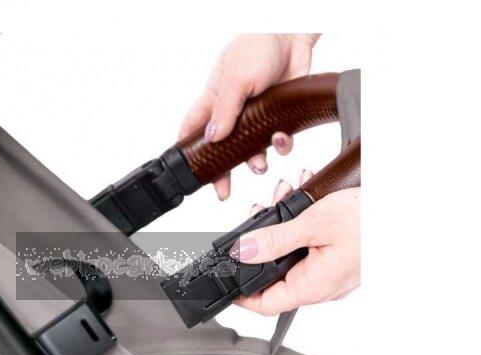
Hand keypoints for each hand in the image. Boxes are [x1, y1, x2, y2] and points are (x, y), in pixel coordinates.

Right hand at [178, 33, 319, 199]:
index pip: (193, 129)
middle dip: (222, 172)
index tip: (189, 173)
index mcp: (214, 101)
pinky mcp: (279, 116)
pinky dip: (281, 145)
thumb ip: (225, 110)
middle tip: (222, 192)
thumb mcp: (236, 79)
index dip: (188, 151)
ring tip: (259, 165)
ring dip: (256, 161)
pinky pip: (279, 140)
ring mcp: (256, 116)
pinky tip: (282, 140)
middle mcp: (233, 112)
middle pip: (222, 149)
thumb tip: (213, 138)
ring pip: (252, 149)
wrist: (292, 36)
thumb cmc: (256, 48)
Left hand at [229, 172, 359, 315]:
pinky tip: (301, 198)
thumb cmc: (372, 219)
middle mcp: (322, 286)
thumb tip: (243, 251)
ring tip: (281, 196)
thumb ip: (275, 239)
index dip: (240, 295)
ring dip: (281, 227)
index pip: (265, 305)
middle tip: (256, 216)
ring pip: (292, 257)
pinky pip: (310, 248)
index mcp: (314, 286)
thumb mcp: (314, 223)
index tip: (224, 278)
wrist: (410, 210)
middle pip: (275, 276)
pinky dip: (301, 225)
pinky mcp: (340, 259)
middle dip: (261, 243)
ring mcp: (332, 274)